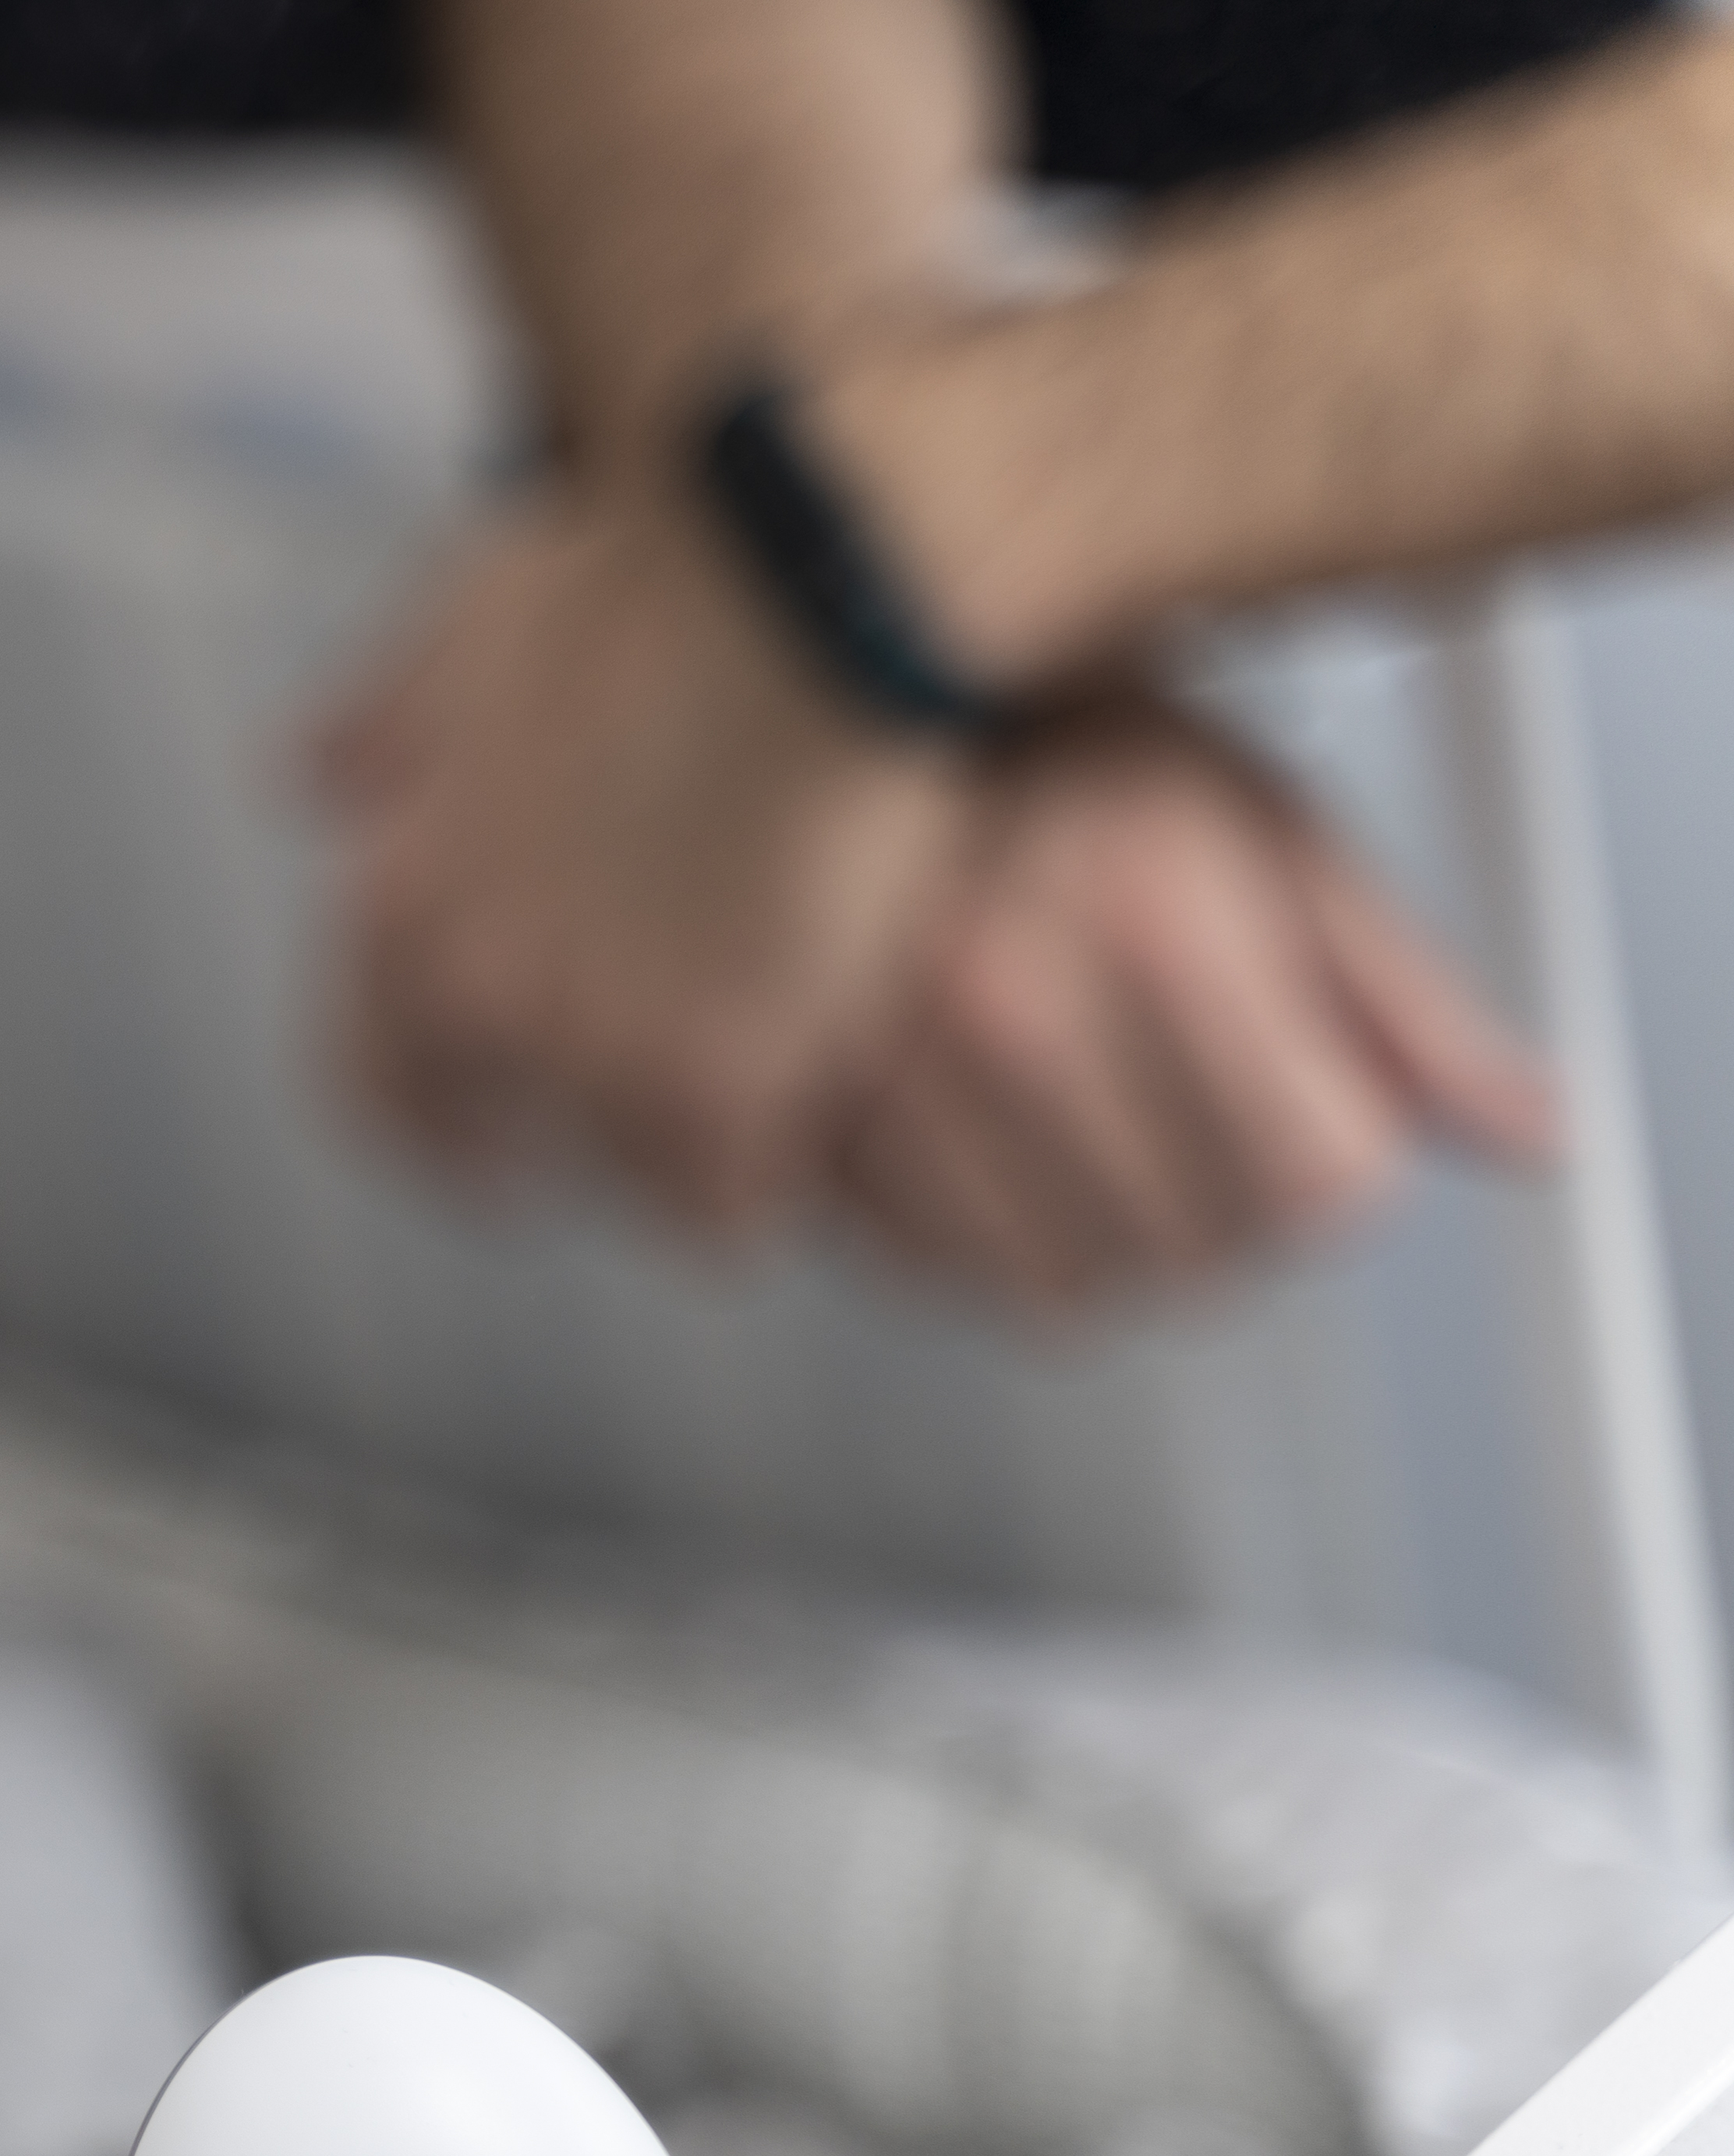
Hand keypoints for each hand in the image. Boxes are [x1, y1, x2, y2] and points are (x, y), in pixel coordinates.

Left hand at [314, 492, 975, 1237]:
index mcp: (396, 904)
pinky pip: (727, 1204)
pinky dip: (776, 1168)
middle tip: (662, 1126)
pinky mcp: (713, 1082)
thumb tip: (302, 778)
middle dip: (578, 1141)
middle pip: (498, 1150)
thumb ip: (383, 718)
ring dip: (693, 1151)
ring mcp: (582, 1050)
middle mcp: (464, 997)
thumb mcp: (470, 621)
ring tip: (777, 1090)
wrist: (816, 553)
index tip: (501, 1144)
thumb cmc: (659, 559)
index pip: (373, 1088)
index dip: (445, 1121)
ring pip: (629, 1185)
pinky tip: (826, 1105)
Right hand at [831, 697, 1555, 1309]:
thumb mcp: (1275, 834)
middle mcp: (1012, 1010)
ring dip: (1094, 1231)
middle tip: (1200, 1103)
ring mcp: (886, 1074)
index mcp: (1159, 928)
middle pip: (1194, 1251)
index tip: (1317, 1108)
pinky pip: (928, 1266)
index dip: (1337, 1151)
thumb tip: (1518, 1127)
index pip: (1319, 1181)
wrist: (847, 713)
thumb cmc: (1061, 749)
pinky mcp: (794, 1124)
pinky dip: (971, 1226)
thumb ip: (1405, 997)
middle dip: (1223, 1200)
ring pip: (1057, 1286)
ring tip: (1084, 1110)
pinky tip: (983, 1126)